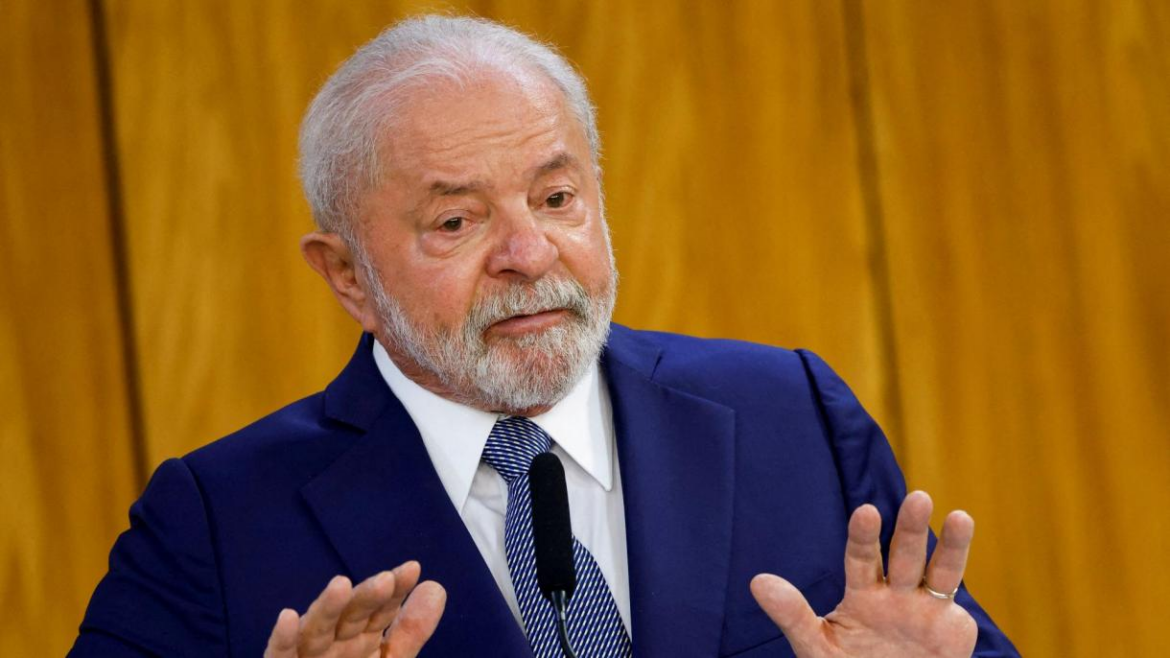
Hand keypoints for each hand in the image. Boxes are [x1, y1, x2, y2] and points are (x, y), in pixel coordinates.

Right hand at [264, 561, 445, 657]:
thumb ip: (412, 631)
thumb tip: (436, 586)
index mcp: (361, 638)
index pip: (379, 609)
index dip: (394, 590)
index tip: (411, 570)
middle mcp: (334, 643)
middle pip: (351, 616)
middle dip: (367, 597)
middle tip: (385, 580)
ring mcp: (308, 657)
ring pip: (316, 630)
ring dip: (327, 608)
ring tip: (341, 584)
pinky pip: (280, 656)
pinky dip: (282, 639)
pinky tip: (287, 616)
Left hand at [751, 491, 976, 656]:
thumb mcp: (816, 647)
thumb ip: (792, 615)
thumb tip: (757, 581)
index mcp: (862, 593)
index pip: (861, 558)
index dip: (863, 536)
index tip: (866, 512)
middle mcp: (896, 591)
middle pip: (904, 554)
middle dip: (911, 529)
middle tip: (919, 498)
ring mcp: (926, 605)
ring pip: (939, 568)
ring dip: (950, 544)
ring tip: (960, 517)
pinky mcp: (953, 625)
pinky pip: (955, 601)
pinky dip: (960, 580)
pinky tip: (965, 550)